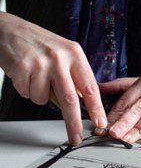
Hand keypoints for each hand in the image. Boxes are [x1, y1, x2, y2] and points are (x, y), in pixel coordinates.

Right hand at [0, 12, 106, 144]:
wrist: (11, 31)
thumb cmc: (39, 43)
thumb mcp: (63, 52)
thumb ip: (73, 74)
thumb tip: (82, 100)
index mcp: (74, 53)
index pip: (90, 85)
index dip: (96, 107)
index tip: (100, 121)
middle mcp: (60, 57)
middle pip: (70, 98)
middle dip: (74, 122)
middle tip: (76, 136)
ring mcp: (41, 63)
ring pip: (43, 98)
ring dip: (39, 94)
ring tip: (35, 75)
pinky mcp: (23, 68)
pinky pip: (27, 94)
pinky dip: (25, 89)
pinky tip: (24, 73)